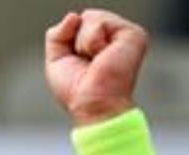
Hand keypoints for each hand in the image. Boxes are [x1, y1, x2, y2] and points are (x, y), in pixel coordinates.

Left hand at [45, 10, 149, 125]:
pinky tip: (102, 57)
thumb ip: (57, 34)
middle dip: (75, 42)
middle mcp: (115, 36)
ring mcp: (125, 34)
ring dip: (83, 43)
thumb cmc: (77, 91)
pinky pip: (99, 22)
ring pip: (90, 17)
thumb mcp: (56, 59)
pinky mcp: (133, 34)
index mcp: (102, 42)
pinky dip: (92, 42)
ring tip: (96, 61)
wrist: (92, 105)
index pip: (78, 22)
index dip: (69, 42)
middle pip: (83, 18)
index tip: (80, 64)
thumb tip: (73, 16)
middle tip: (88, 64)